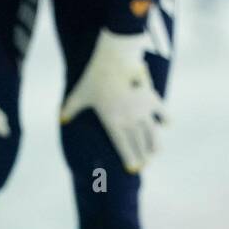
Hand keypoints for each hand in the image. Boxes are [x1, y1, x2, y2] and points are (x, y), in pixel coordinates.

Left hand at [60, 29, 165, 172]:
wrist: (114, 59)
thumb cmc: (94, 77)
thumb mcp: (79, 94)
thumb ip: (71, 109)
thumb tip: (61, 120)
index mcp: (112, 122)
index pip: (123, 146)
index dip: (130, 159)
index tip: (133, 169)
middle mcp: (129, 119)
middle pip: (139, 143)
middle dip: (144, 157)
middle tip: (146, 165)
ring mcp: (142, 110)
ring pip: (152, 133)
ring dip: (155, 144)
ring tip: (155, 152)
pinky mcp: (151, 98)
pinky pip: (162, 112)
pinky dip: (165, 119)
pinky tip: (166, 124)